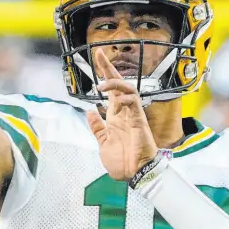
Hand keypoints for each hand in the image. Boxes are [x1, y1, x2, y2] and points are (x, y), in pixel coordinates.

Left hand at [86, 50, 157, 181]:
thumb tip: (90, 111)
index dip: (104, 75)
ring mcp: (132, 115)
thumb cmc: (121, 161)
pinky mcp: (139, 121)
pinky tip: (117, 101)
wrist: (133, 174)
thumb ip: (97, 127)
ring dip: (115, 84)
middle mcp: (124, 113)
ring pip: (128, 90)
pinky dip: (126, 98)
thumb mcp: (103, 142)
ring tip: (102, 86)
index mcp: (115, 117)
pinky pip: (134, 103)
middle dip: (109, 69)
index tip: (97, 59)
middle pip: (119, 84)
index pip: (110, 91)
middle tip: (99, 54)